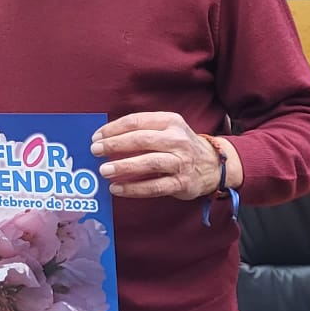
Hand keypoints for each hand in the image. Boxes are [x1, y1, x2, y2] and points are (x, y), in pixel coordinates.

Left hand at [89, 112, 223, 199]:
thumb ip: (141, 131)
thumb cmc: (180, 146)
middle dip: (115, 145)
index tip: (96, 137)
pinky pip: (154, 187)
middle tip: (95, 151)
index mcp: (170, 121)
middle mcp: (177, 140)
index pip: (136, 121)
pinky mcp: (182, 183)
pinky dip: (133, 188)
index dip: (113, 129)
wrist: (214, 165)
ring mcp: (181, 162)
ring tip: (103, 170)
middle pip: (141, 140)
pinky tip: (116, 189)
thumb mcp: (167, 129)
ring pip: (148, 163)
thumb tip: (105, 139)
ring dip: (123, 166)